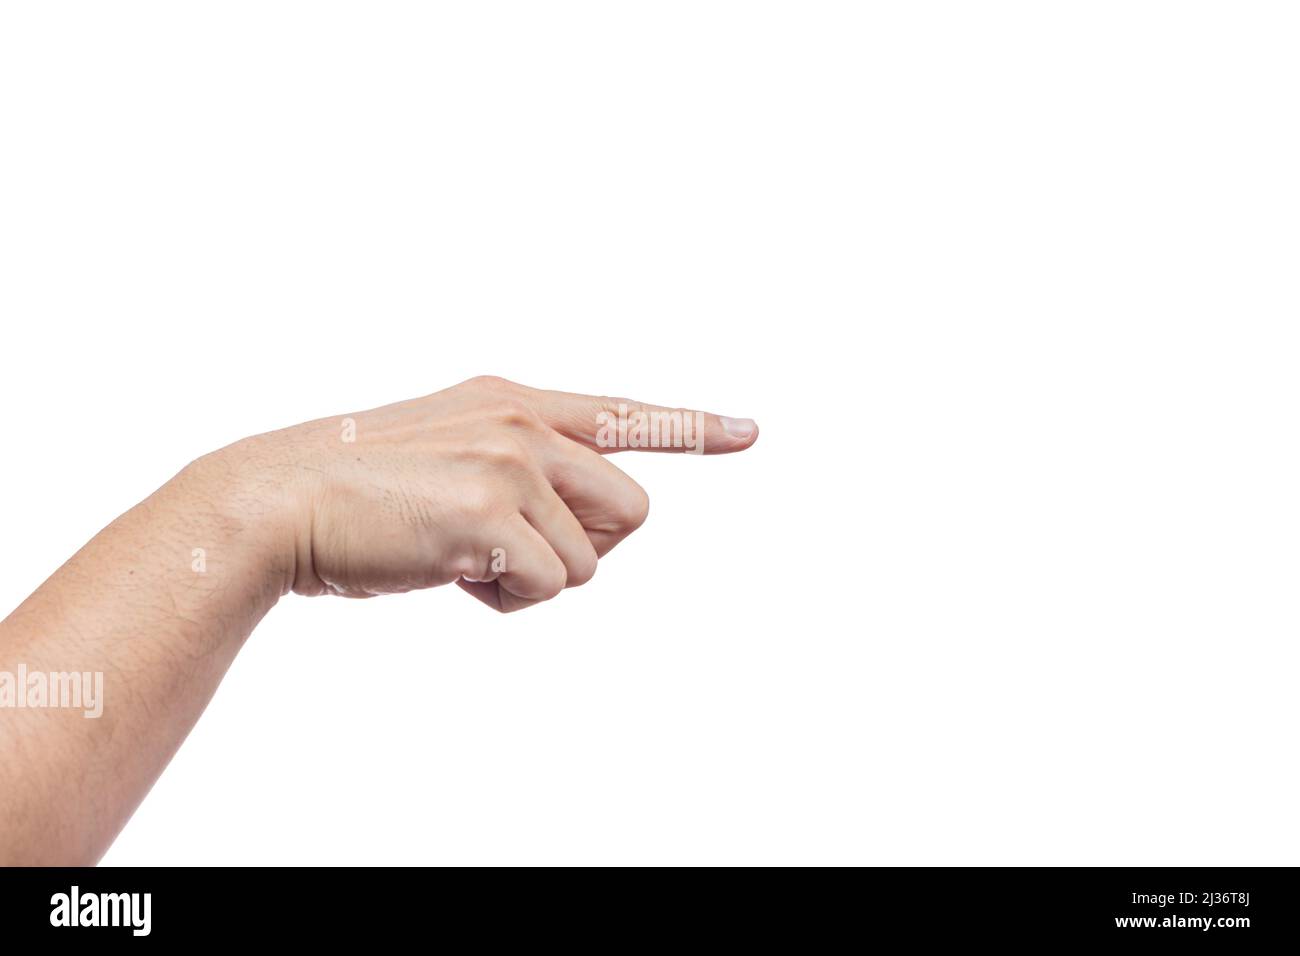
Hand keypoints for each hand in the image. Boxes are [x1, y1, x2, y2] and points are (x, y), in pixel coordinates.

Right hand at [208, 376, 758, 611]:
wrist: (276, 502)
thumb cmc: (360, 495)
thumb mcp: (450, 457)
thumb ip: (523, 473)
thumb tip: (583, 538)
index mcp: (516, 403)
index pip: (626, 414)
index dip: (694, 427)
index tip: (751, 432)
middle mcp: (526, 423)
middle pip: (632, 511)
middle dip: (585, 547)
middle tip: (506, 548)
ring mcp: (512, 463)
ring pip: (591, 561)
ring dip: (533, 579)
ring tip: (459, 557)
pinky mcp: (492, 514)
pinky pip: (549, 588)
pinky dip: (504, 601)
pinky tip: (447, 575)